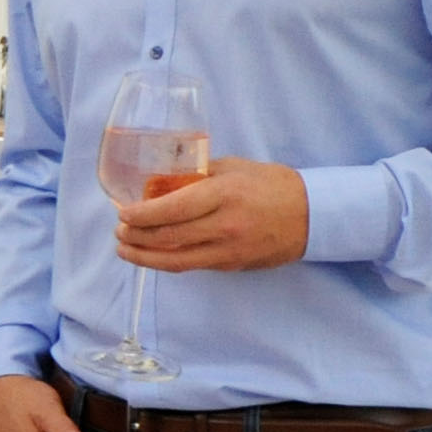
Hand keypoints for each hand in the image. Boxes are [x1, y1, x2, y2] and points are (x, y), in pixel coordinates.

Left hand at [117, 157, 308, 271]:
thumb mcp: (233, 167)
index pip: (174, 209)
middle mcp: (225, 225)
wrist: (313, 215)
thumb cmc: (271, 184)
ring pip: (177, 260)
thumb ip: (197, 174)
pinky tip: (153, 255)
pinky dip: (168, 261)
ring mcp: (229, 249)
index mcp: (224, 194)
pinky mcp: (232, 265)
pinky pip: (193, 265)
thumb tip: (160, 182)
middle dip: (137, 236)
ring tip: (125, 249)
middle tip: (119, 232)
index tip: (122, 213)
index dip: (143, 215)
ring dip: (145, 257)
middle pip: (169, 237)